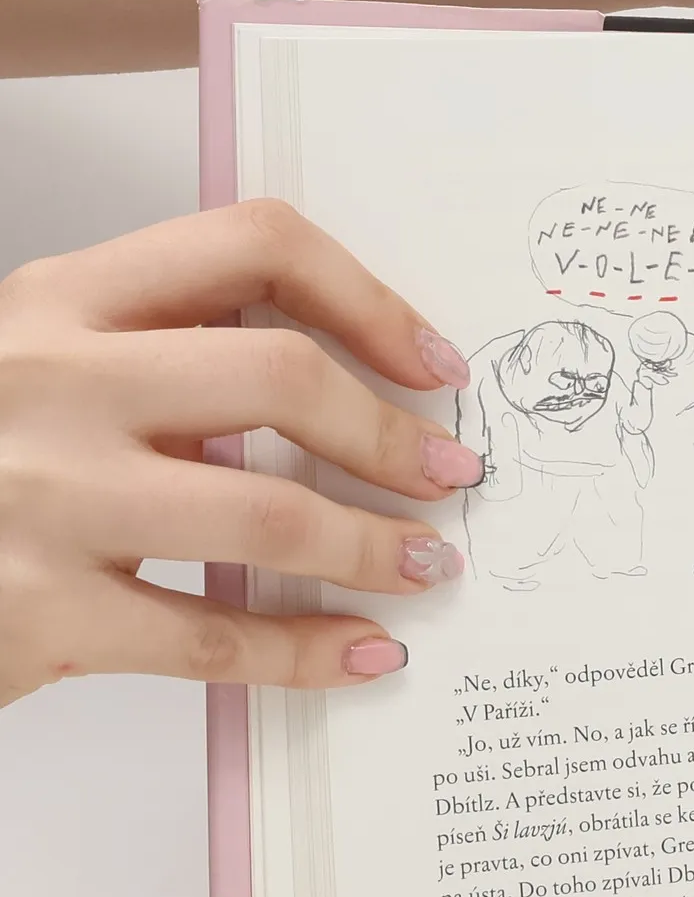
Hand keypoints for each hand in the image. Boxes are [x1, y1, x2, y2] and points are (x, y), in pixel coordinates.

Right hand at [0, 200, 480, 707]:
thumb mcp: (45, 370)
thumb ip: (164, 359)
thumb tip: (347, 394)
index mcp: (62, 301)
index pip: (254, 245)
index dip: (371, 301)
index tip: (433, 365)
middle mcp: (50, 380)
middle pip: (281, 377)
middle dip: (392, 436)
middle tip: (449, 477)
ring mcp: (43, 496)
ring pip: (269, 515)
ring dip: (374, 548)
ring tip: (423, 568)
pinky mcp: (41, 611)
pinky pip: (216, 635)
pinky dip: (309, 649)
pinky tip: (361, 651)